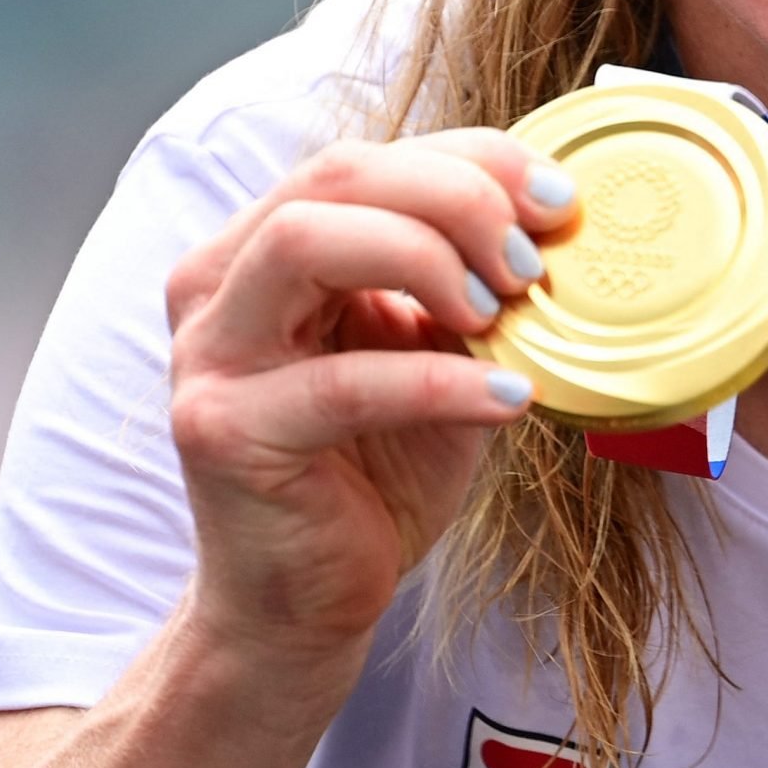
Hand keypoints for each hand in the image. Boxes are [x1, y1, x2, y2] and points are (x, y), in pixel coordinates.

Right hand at [161, 131, 575, 671]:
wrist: (304, 607)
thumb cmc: (374, 472)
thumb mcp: (435, 356)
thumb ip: (469, 288)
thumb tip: (557, 227)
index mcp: (264, 248)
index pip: (367, 160)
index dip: (470, 161)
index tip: (556, 200)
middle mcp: (219, 283)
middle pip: (334, 178)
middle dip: (453, 199)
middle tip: (529, 263)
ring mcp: (209, 354)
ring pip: (305, 242)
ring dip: (424, 259)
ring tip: (501, 314)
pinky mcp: (222, 431)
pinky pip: (339, 382)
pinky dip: (438, 382)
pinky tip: (506, 399)